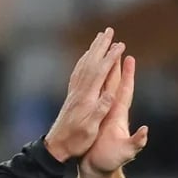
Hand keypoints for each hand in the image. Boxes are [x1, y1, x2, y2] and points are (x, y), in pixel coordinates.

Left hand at [43, 28, 124, 161]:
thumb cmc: (76, 140)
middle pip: (91, 62)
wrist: (57, 146)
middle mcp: (80, 91)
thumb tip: (110, 93)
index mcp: (87, 98)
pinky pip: (78, 72)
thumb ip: (99, 110)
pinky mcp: (72, 96)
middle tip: (109, 31)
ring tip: (99, 38)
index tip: (120, 45)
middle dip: (101, 46)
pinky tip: (86, 57)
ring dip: (93, 49)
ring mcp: (75, 92)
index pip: (101, 72)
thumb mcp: (90, 129)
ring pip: (84, 64)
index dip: (111, 57)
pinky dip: (84, 61)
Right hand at [79, 54, 148, 176]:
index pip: (124, 91)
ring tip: (104, 57)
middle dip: (116, 66)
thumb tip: (145, 132)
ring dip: (104, 73)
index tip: (129, 58)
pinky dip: (92, 87)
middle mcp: (112, 112)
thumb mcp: (126, 152)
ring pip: (103, 89)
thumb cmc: (110, 161)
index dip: (127, 75)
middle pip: (114, 84)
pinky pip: (93, 98)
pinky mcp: (93, 120)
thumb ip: (137, 142)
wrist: (96, 170)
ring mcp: (103, 115)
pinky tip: (90, 80)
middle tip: (117, 48)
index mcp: (119, 115)